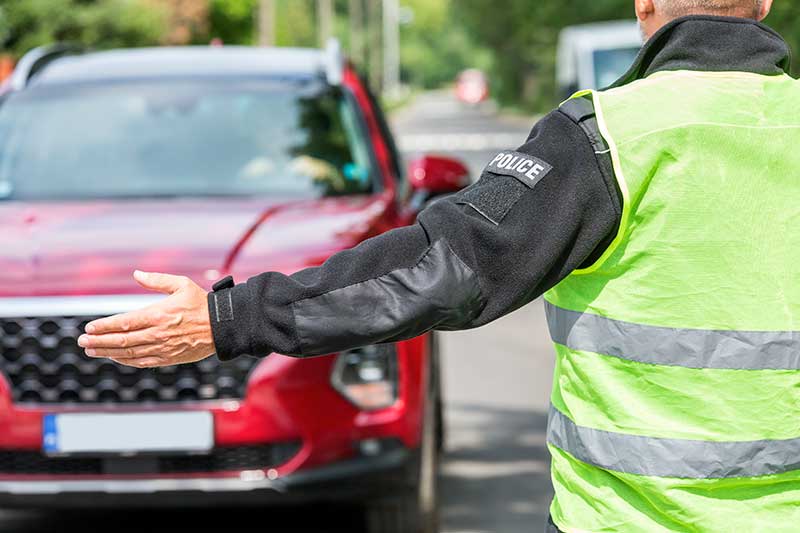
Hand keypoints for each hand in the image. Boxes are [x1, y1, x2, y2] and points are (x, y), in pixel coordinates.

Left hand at [78, 271, 215, 367]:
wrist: (222, 327)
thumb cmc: (201, 304)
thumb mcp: (182, 284)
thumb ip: (157, 280)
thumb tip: (137, 274)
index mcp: (158, 314)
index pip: (123, 322)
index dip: (103, 326)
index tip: (89, 327)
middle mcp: (157, 333)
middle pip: (121, 340)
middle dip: (98, 341)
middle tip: (82, 341)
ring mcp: (162, 348)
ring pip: (128, 353)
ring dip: (107, 352)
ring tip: (92, 350)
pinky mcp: (168, 358)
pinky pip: (141, 362)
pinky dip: (125, 360)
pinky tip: (114, 357)